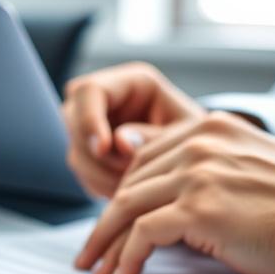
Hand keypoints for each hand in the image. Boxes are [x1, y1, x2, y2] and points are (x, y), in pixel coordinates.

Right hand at [62, 62, 205, 196]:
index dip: (88, 119)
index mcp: (134, 83)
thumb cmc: (199, 142)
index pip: (90, 90)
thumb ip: (152, 139)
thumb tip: (117, 143)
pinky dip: (101, 186)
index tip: (103, 149)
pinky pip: (83, 172)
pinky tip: (126, 190)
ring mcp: (96, 126)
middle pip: (74, 121)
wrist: (201, 164)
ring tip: (134, 187)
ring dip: (100, 176)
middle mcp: (108, 100)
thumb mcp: (185, 139)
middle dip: (98, 156)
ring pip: (76, 152)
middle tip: (129, 176)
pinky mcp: (93, 152)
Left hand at [75, 112, 274, 273]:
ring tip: (98, 271)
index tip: (110, 225)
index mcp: (212, 127)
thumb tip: (161, 198)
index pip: (145, 159)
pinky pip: (144, 233)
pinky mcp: (202, 208)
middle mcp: (201, 141)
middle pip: (130, 183)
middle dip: (105, 223)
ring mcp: (199, 172)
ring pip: (127, 207)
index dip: (122, 196)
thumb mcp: (249, 173)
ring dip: (107, 244)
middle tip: (91, 254)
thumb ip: (206, 171)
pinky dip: (127, 257)